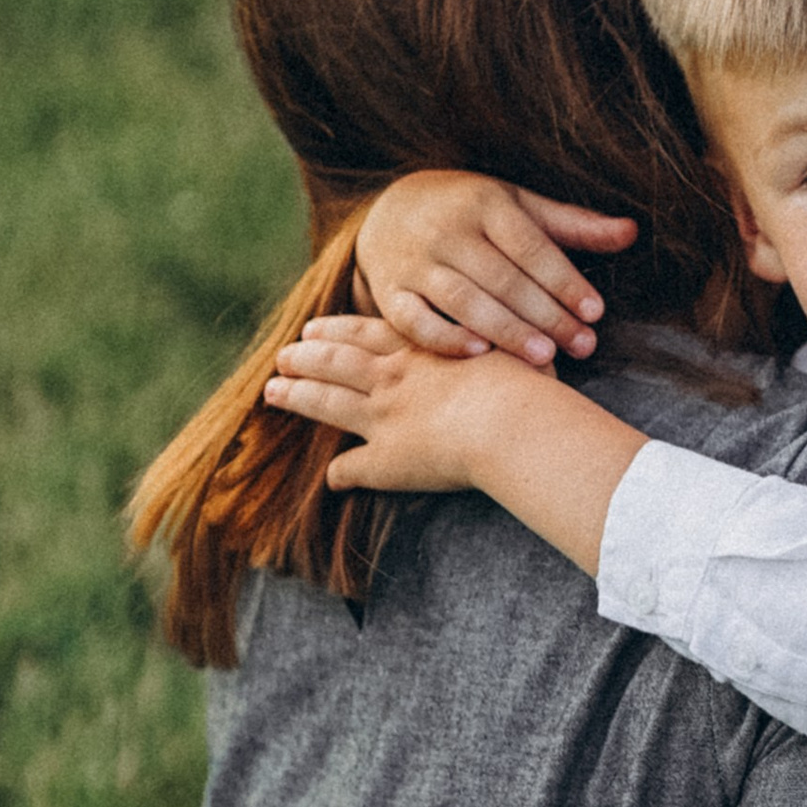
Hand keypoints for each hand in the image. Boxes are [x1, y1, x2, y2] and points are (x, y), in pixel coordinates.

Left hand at [264, 315, 521, 491]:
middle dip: (306, 356)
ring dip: (298, 396)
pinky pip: (355, 467)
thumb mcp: (515, 348)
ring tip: (273, 391)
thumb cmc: (527, 382)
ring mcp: (386, 416)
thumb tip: (533, 351)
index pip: (370, 332)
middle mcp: (395, 377)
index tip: (316, 327)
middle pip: (337, 361)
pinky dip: (341, 473)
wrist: (511, 419)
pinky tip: (332, 479)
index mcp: (423, 347)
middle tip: (283, 354)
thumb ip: (508, 343)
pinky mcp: (389, 459)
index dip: (340, 330)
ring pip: (328, 401)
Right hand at [350, 172, 636, 366]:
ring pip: (462, 300)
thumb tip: (631, 232)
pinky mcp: (391, 292)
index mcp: (485, 203)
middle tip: (582, 346)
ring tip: (543, 357)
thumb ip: (572, 225)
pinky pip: (415, 320)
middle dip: (545, 314)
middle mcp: (447, 230)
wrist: (389, 209)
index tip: (595, 312)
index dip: (564, 280)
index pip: (530, 246)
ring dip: (504, 330)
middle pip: (501, 277)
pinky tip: (479, 355)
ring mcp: (415, 262)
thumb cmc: (470, 212)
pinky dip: (444, 338)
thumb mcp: (519, 206)